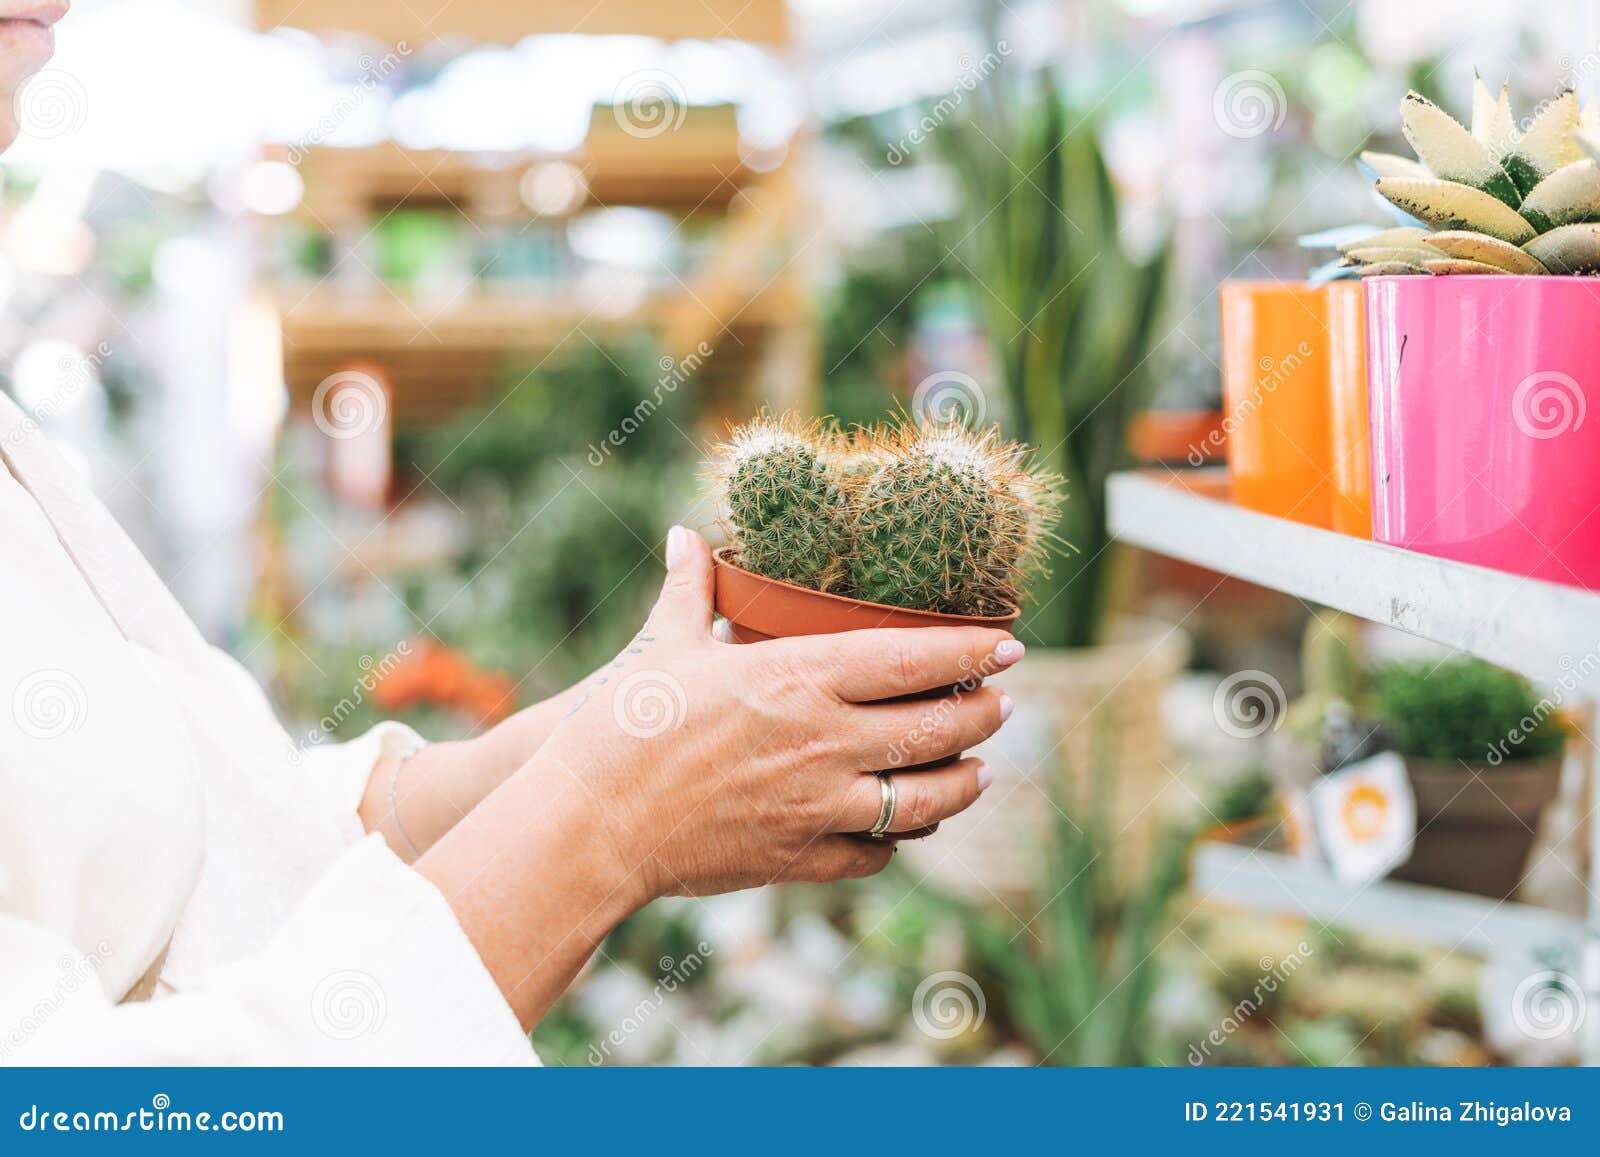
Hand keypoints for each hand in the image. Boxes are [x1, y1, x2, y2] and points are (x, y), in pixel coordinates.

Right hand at [531, 526, 1024, 902]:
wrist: (589, 825)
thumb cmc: (621, 726)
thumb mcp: (661, 647)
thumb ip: (689, 589)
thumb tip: (684, 534)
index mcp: (799, 677)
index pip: (915, 659)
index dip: (973, 650)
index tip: (1010, 643)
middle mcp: (825, 741)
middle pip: (938, 728)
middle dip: (984, 714)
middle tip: (1002, 703)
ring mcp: (819, 806)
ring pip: (925, 800)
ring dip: (962, 782)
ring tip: (978, 769)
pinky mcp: (800, 859)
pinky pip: (875, 853)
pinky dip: (898, 840)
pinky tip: (903, 827)